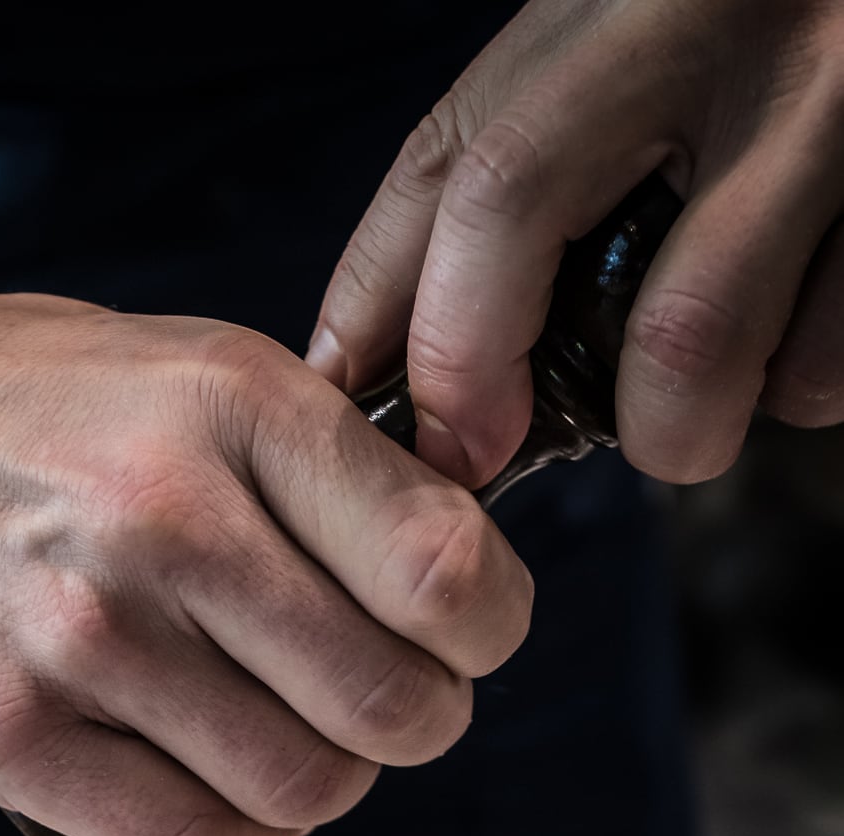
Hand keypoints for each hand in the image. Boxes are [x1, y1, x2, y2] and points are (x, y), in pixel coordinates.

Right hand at [0, 267, 531, 835]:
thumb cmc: (61, 414)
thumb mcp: (215, 376)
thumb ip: (343, 476)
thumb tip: (471, 601)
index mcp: (239, 409)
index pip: (444, 573)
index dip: (486, 633)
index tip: (460, 640)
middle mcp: (160, 521)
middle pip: (388, 709)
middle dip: (411, 723)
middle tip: (373, 705)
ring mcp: (77, 637)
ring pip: (299, 790)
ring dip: (318, 783)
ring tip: (279, 738)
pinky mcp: (5, 737)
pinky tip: (219, 792)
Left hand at [308, 0, 843, 488]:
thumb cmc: (771, 40)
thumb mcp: (640, 55)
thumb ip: (530, 174)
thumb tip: (387, 352)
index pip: (455, 157)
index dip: (393, 311)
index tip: (399, 420)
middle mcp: (723, 24)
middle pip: (520, 206)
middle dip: (482, 368)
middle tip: (498, 443)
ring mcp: (837, 104)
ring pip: (690, 339)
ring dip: (670, 422)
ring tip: (691, 400)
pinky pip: (826, 368)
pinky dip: (797, 391)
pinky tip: (804, 335)